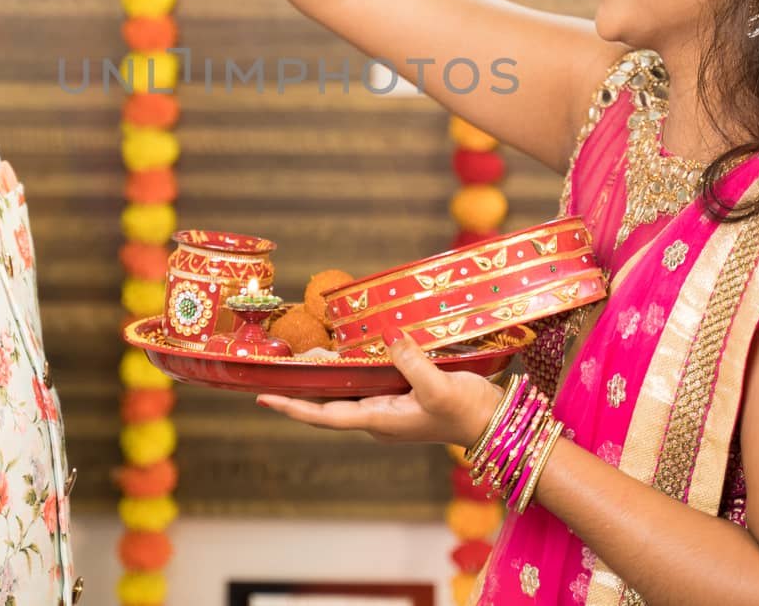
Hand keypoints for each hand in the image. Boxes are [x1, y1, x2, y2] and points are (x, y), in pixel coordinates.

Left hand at [256, 330, 502, 447]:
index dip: (293, 408)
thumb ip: (411, 362)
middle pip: (328, 402)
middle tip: (277, 364)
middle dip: (301, 386)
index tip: (263, 399)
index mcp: (378, 420)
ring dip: (324, 375)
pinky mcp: (402, 395)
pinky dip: (351, 367)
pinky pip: (367, 381)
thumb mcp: (439, 387)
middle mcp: (377, 416)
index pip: (324, 415)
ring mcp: (389, 407)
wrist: (495, 422)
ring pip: (346, 390)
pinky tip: (346, 349)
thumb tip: (388, 335)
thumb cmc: (466, 412)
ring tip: (303, 353)